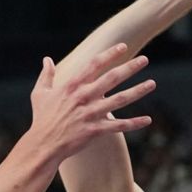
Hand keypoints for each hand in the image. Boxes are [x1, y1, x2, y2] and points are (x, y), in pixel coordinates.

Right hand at [25, 44, 155, 162]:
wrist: (43, 145)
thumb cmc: (41, 119)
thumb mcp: (40, 94)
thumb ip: (46, 75)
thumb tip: (47, 59)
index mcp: (72, 86)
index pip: (95, 64)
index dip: (110, 54)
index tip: (123, 47)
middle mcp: (84, 97)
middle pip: (112, 78)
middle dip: (130, 67)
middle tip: (144, 59)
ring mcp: (91, 113)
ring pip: (120, 99)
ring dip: (138, 91)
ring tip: (152, 83)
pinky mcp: (96, 130)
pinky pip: (119, 126)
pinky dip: (134, 123)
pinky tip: (148, 120)